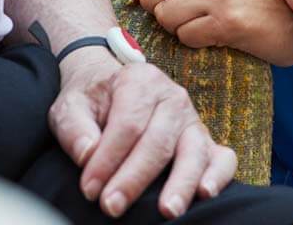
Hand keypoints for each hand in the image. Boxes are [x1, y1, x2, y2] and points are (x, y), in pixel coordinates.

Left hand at [47, 51, 237, 219]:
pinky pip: (223, 157)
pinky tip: (205, 193)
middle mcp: (172, 97)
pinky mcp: (204, 140)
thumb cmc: (90, 101)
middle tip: (112, 207)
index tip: (89, 189)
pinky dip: (219, 175)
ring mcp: (192, 119)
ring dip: (181, 183)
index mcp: (138, 81)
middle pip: (157, 142)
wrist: (109, 88)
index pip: (127, 125)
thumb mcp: (69, 107)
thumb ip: (75, 129)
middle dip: (134, 179)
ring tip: (168, 211)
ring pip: (193, 151)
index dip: (108, 160)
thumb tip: (88, 155)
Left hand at [122, 0, 292, 66]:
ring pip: (165, 19)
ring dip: (182, 30)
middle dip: (166, 15)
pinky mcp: (228, 22)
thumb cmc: (250, 0)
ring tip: (209, 26)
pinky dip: (197, 43)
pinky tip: (220, 36)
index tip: (179, 4)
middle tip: (196, 18)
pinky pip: (186, 37)